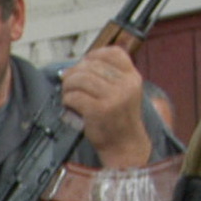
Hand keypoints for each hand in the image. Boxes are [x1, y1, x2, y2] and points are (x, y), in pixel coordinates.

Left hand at [61, 47, 151, 167]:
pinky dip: (67, 99)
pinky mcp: (98, 111)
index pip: (113, 53)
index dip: (94, 55)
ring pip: (81, 79)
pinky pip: (75, 96)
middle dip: (75, 72)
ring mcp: (113, 98)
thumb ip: (110, 77)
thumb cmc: (119, 120)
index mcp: (132, 77)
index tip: (83, 64)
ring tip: (67, 93)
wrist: (125, 146)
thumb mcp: (125, 93)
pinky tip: (68, 104)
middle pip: (92, 65)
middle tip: (67, 82)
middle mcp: (125, 85)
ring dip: (68, 85)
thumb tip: (76, 66)